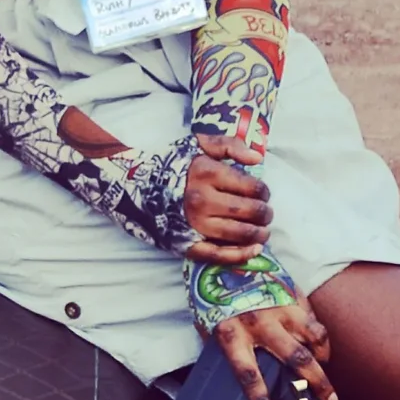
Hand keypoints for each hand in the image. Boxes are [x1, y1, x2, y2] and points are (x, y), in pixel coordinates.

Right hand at [185, 132, 272, 264]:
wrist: (134, 187)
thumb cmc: (172, 165)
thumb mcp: (199, 144)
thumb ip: (230, 145)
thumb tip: (257, 160)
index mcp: (208, 174)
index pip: (253, 188)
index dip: (264, 192)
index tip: (262, 193)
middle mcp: (203, 200)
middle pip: (251, 212)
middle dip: (265, 213)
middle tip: (265, 213)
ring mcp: (195, 224)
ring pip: (240, 234)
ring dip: (259, 234)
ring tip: (262, 231)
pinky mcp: (187, 242)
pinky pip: (219, 254)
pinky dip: (241, 255)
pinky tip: (254, 250)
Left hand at [211, 293, 335, 399]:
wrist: (222, 257)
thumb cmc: (212, 296)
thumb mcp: (207, 326)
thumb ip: (223, 350)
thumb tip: (234, 378)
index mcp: (231, 334)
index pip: (248, 375)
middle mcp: (258, 323)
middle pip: (296, 359)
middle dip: (317, 384)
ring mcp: (279, 307)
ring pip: (314, 339)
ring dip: (324, 358)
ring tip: (326, 369)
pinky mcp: (292, 295)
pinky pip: (314, 321)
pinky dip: (320, 337)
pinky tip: (319, 346)